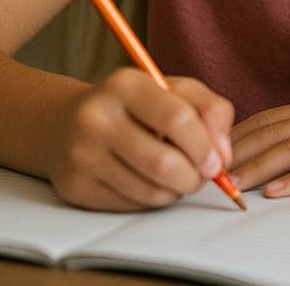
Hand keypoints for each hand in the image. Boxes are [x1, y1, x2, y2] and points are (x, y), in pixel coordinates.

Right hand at [48, 67, 234, 210]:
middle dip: (195, 177)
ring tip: (180, 178)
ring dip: (177, 191)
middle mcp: (96, 117)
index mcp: (125, 85)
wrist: (67, 125)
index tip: (218, 161)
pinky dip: (154, 200)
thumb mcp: (175, 91)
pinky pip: (132, 205)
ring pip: (150, 190)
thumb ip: (211, 110)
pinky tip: (152, 183)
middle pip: (163, 162)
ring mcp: (80, 154)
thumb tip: (222, 154)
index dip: (205, 145)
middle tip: (203, 177)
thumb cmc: (136, 107)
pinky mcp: (75, 186)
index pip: (177, 118)